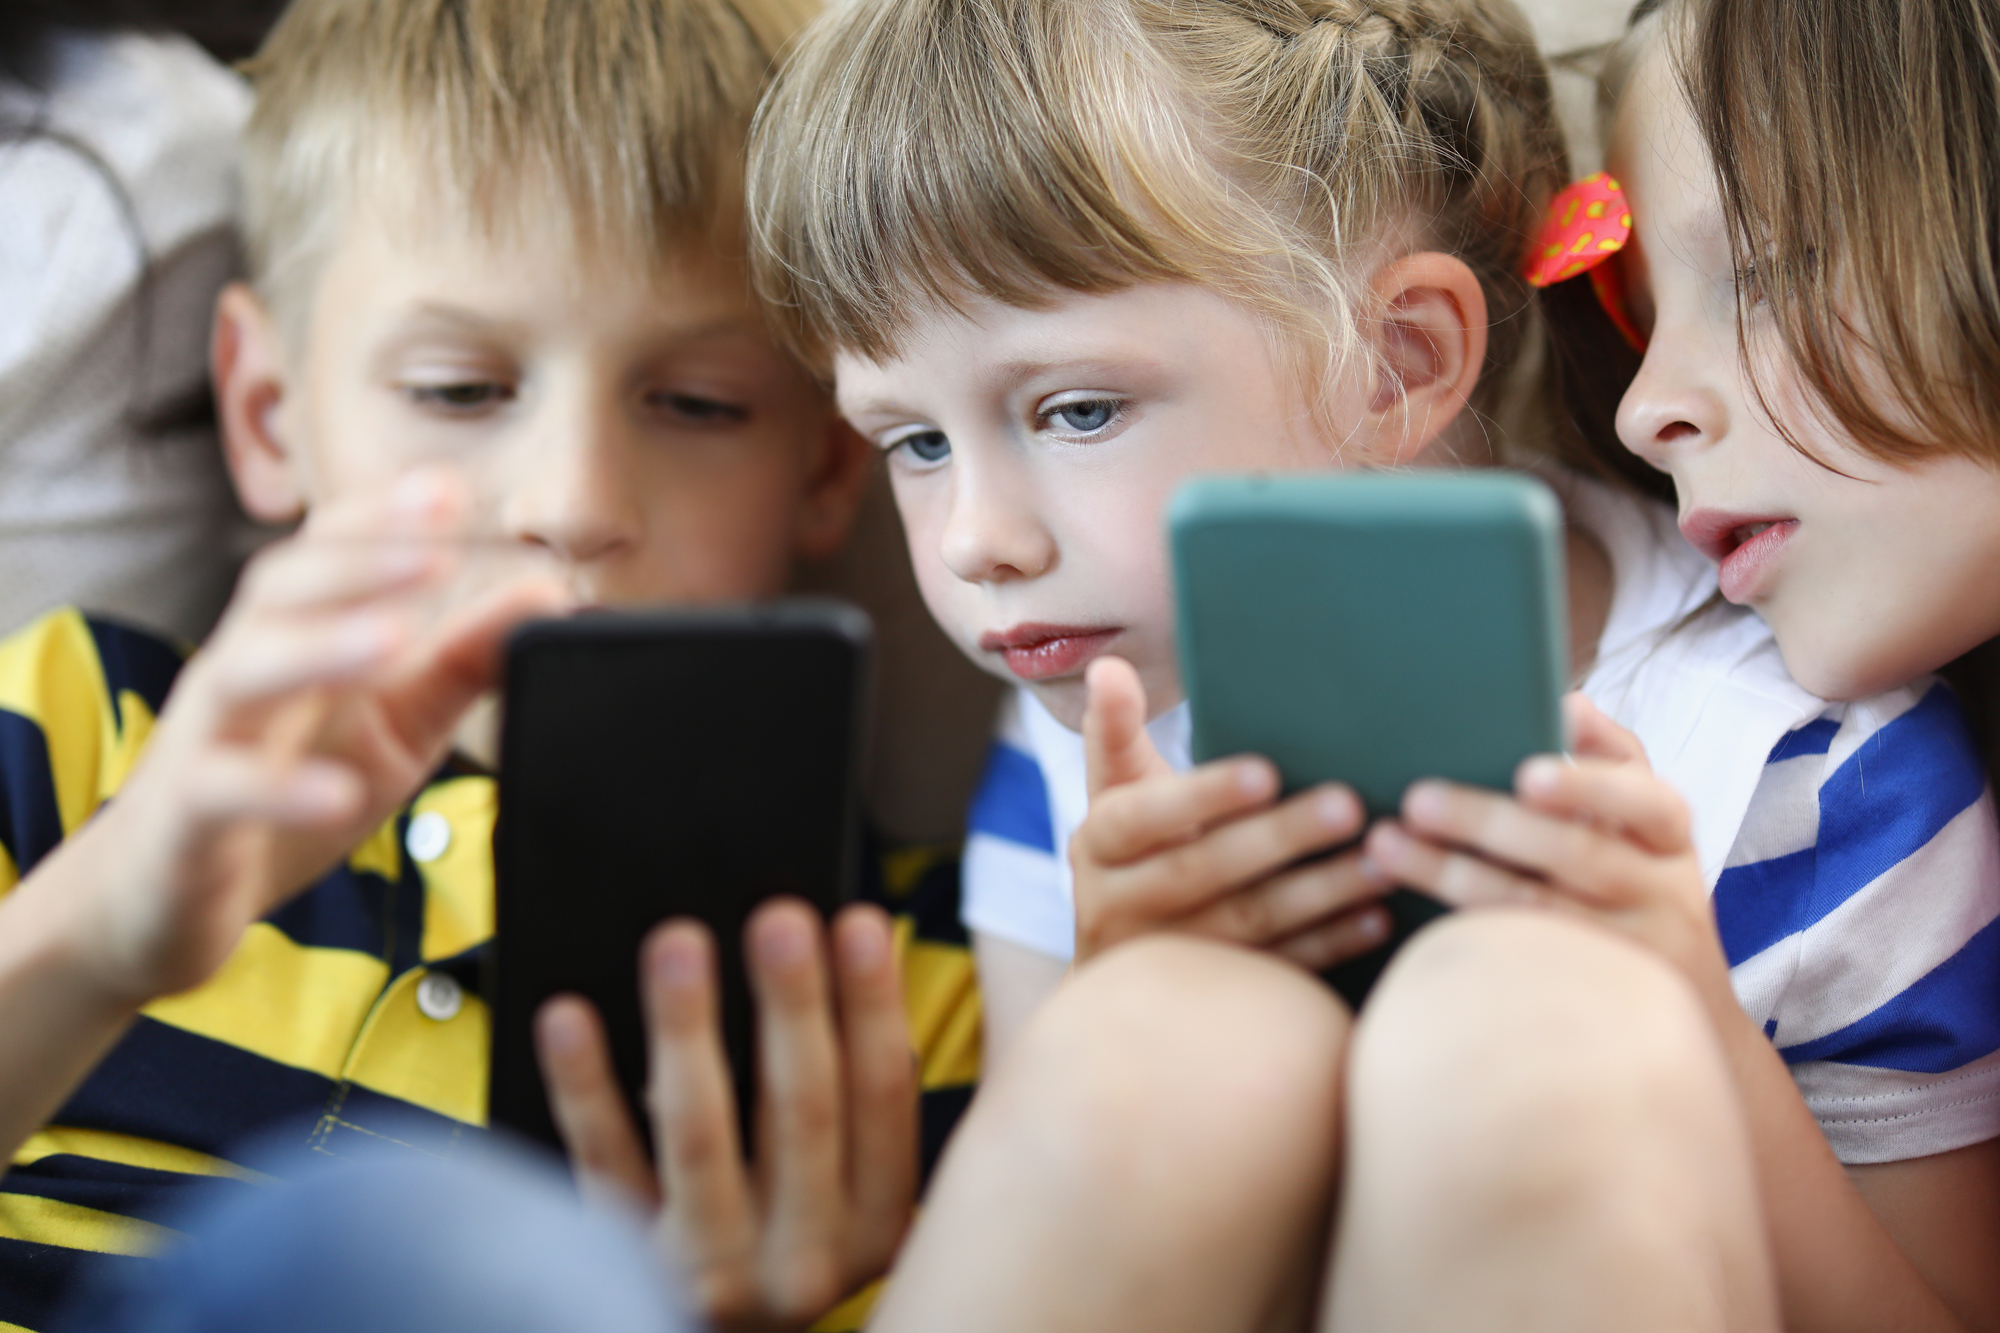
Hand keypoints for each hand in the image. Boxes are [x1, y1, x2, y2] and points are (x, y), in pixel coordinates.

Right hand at [48, 468, 567, 1003]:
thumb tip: (547, 594)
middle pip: (280, 592)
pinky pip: (223, 792)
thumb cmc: (286, 793)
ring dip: (319, 649)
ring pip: (245, 673)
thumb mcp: (397, 725)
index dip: (380, 520)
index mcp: (293, 639)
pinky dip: (279, 789)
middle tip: (436, 548)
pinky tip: (335, 791)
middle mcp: (243, 672)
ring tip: (392, 638)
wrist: (161, 896)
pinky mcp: (185, 819)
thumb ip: (463, 661)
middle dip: (358, 564)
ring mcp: (206, 740)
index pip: (326, 556)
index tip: (448, 490)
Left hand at [536, 899, 916, 1332]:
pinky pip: (606, 1163)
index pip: (883, 1098)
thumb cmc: (782, 1233)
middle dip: (792, 1003)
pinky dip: (585, 1085)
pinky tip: (570, 1019)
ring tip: (677, 944)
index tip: (856, 920)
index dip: (873, 1004)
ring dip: (689, 1027)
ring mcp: (719, 1269)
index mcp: (876, 1219)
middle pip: (802, 1110)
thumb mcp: (846, 1188)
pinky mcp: (633, 1269)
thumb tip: (835, 950)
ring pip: (702, 1133)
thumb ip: (850, 1099)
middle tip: (777, 917)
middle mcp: (808, 1255)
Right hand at [1071, 656, 1389, 969]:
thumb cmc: (1133, 847)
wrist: (1116, 968)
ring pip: (1248, 925)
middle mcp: (1119, 907)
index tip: (1267, 771)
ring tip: (1381, 860)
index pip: (1144, 817)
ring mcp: (1167, 958)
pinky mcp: (1213, 992)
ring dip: (1320, 893)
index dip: (1204, 796)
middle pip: (1202, 871)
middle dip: (1279, 839)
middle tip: (1348, 805)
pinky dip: (1329, 943)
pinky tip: (1375, 916)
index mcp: (1098, 845)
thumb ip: (1115, 728)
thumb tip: (1108, 666)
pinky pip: (1277, 968)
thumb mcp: (1114, 790)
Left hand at [1359, 694, 1731, 996]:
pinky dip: (1465, 931)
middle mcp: (1664, 893)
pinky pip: (1519, 962)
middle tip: (1417, 799)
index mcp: (1670, 836)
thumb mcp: (1642, 824)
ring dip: (1452, 874)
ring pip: (1534, 911)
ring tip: (1387, 844)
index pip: (1646, 801)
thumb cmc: (1638, 883)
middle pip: (1575, 855)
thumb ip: (1607, 758)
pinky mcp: (1589, 999)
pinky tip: (1407, 911)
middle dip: (1489, 824)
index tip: (1525, 775)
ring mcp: (1631, 953)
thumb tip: (1568, 702)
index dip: (1587, 787)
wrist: (1679, 1009)